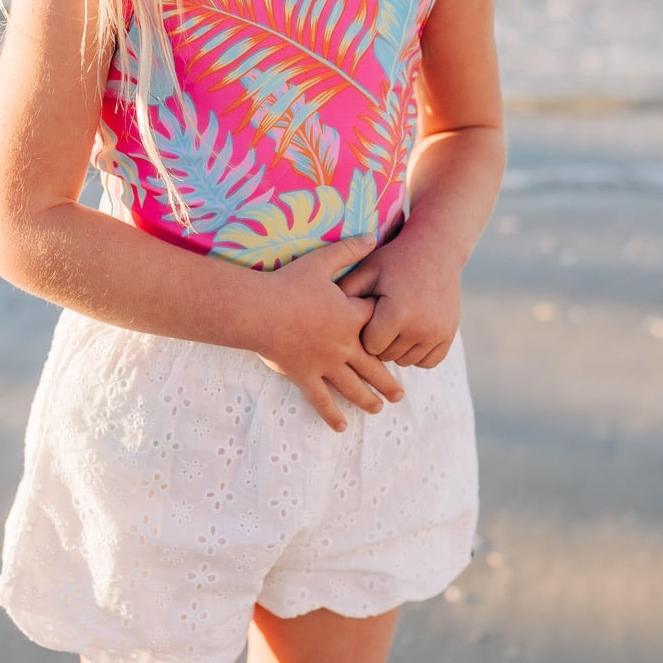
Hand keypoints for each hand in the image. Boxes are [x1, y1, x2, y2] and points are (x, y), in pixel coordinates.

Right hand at [256, 235, 405, 431]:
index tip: (399, 335)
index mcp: (350, 317)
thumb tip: (374, 235)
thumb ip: (349, 250)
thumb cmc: (289, 284)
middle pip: (373, 365)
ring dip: (367, 398)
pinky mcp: (305, 375)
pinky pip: (321, 398)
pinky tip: (340, 427)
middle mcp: (343, 345)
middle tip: (401, 393)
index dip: (388, 329)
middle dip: (387, 379)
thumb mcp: (322, 262)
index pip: (378, 324)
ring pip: (352, 386)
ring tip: (380, 407)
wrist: (260, 309)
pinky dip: (331, 413)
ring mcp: (325, 363)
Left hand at [337, 222, 460, 365]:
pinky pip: (427, 362)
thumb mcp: (367, 271)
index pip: (369, 347)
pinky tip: (409, 333)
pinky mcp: (449, 336)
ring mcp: (438, 333)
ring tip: (394, 322)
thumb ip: (344, 294)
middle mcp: (421, 327)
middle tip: (379, 317)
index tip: (364, 314)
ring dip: (396, 348)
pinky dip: (416, 353)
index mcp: (398, 313)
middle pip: (387, 356)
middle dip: (379, 341)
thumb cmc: (394, 259)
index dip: (363, 332)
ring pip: (405, 361)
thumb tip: (322, 319)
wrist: (437, 248)